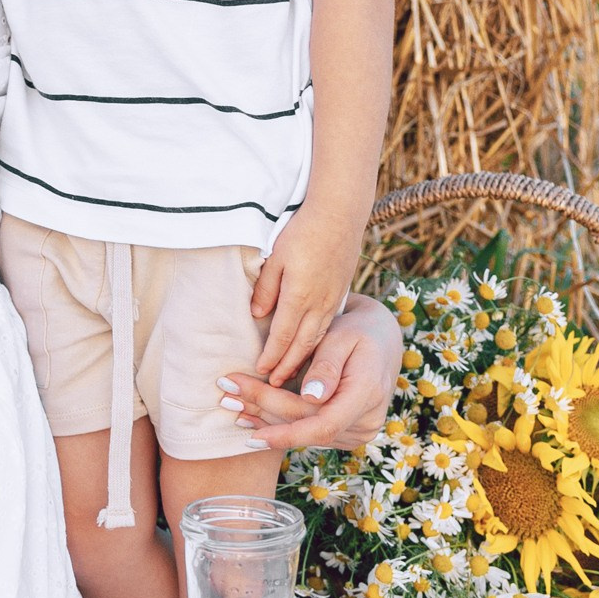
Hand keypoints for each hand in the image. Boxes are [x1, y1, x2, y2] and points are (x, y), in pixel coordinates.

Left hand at [220, 294, 402, 453]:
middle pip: (306, 427)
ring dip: (265, 419)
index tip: (253, 432)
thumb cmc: (358, 331)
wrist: (381, 339)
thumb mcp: (343, 336)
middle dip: (263, 412)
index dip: (286, 434)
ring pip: (304, 432)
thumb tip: (311, 396)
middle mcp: (366, 421)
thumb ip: (327, 365)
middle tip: (227, 395)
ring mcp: (357, 431)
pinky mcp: (346, 433)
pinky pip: (309, 431)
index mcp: (367, 396)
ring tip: (232, 404)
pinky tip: (251, 414)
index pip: (322, 426)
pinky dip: (279, 422)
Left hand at [249, 199, 364, 386]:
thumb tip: (257, 315)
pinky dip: (318, 343)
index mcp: (299, 296)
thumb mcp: (276, 257)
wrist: (340, 213)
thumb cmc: (303, 231)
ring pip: (317, 338)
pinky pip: (328, 326)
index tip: (262, 371)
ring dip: (303, 359)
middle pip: (302, 345)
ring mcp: (333, 299)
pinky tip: (312, 349)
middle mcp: (319, 304)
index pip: (282, 336)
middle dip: (287, 366)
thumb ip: (266, 288)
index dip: (272, 356)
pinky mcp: (341, 292)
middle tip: (274, 384)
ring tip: (291, 372)